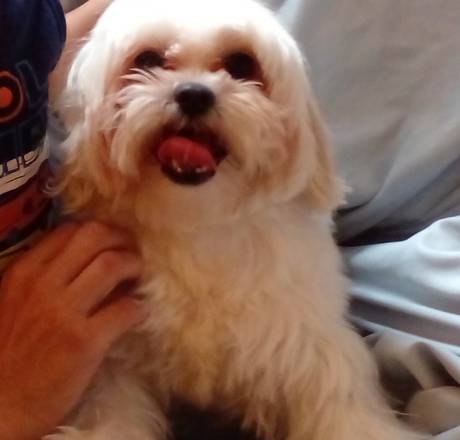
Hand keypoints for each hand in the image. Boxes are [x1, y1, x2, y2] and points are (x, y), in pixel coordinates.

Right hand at [0, 222, 147, 439]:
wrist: (1, 406)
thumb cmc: (11, 353)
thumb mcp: (16, 302)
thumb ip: (46, 277)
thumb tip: (91, 258)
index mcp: (24, 272)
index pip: (70, 230)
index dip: (101, 232)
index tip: (115, 243)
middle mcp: (42, 285)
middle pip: (95, 236)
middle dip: (122, 239)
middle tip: (133, 253)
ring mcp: (63, 312)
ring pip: (113, 264)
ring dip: (134, 266)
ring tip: (138, 279)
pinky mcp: (84, 341)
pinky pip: (126, 309)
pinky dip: (139, 307)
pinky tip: (139, 313)